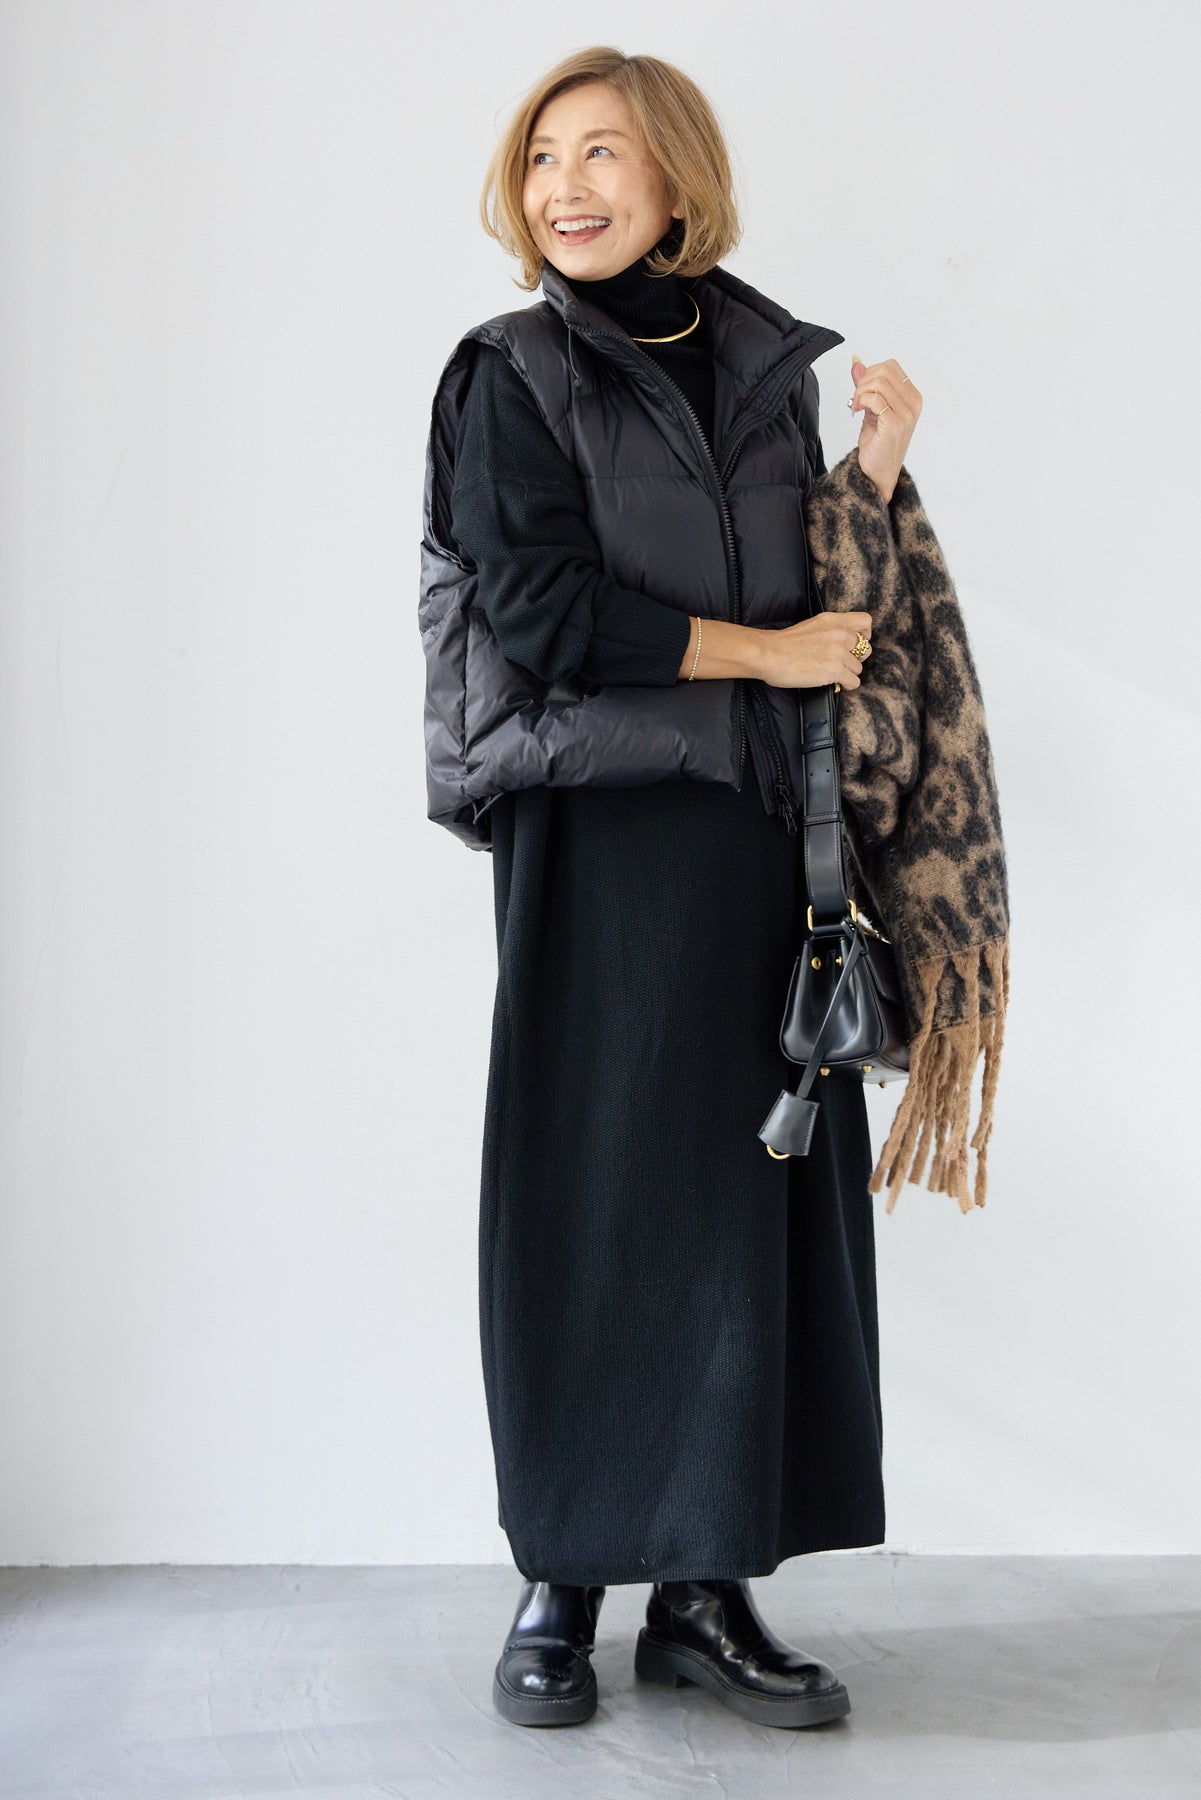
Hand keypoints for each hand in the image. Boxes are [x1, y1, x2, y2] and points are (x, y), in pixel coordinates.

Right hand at [757, 609, 873, 689]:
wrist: (768, 654)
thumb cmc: (783, 644)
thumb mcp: (811, 626)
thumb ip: (829, 631)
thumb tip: (839, 644)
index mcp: (832, 620)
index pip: (865, 621)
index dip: (865, 635)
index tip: (855, 644)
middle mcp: (839, 634)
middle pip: (866, 649)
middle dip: (856, 659)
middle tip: (842, 664)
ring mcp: (838, 652)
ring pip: (858, 668)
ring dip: (847, 674)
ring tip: (832, 675)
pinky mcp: (834, 670)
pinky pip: (854, 682)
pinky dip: (846, 686)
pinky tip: (835, 684)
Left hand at [848, 355, 921, 503]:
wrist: (877, 472)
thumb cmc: (877, 442)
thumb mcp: (871, 408)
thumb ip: (866, 384)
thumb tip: (856, 361)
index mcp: (912, 397)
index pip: (891, 366)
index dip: (870, 373)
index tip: (861, 391)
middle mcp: (913, 403)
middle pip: (884, 370)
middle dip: (863, 381)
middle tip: (856, 400)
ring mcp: (906, 414)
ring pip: (878, 382)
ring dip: (860, 392)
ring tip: (856, 407)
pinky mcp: (895, 424)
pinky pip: (875, 399)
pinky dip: (861, 402)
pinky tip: (857, 412)